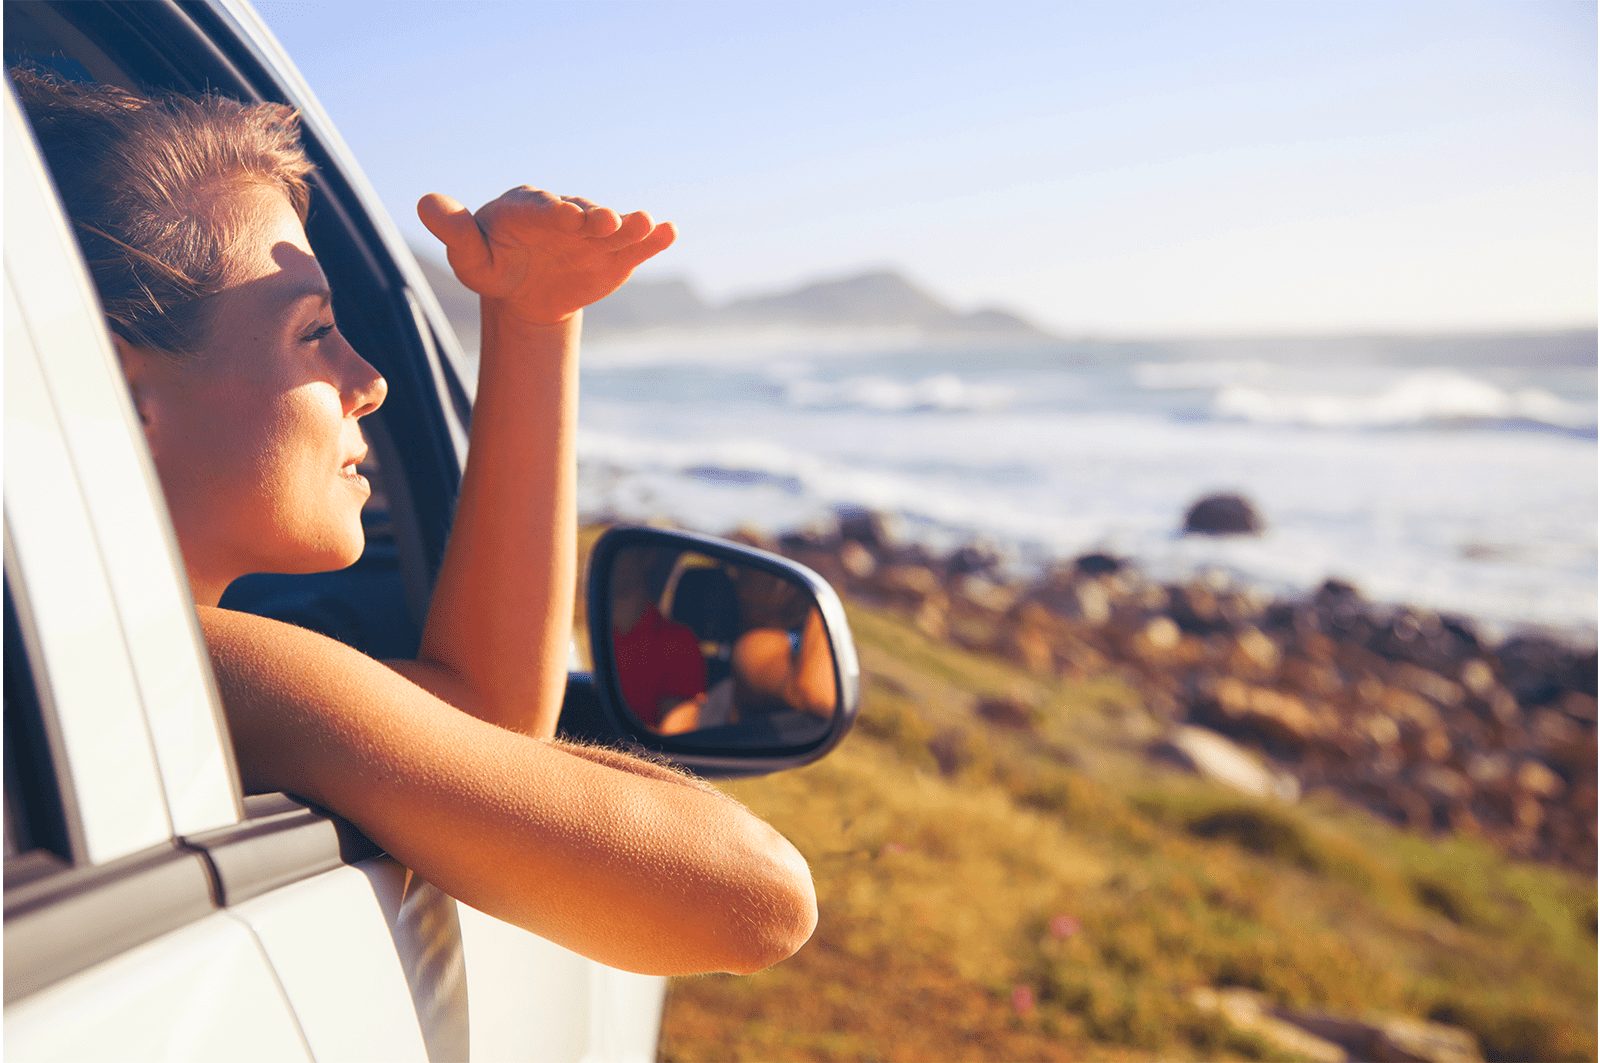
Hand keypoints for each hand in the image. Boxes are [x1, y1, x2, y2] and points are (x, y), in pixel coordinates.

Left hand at [417, 187, 676, 325]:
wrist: (528, 294)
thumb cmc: (494, 268)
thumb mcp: (470, 256)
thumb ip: (455, 230)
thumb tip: (425, 202)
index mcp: (528, 207)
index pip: (541, 207)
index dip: (554, 212)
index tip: (566, 218)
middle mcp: (566, 213)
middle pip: (583, 213)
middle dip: (595, 217)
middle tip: (607, 221)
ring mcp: (594, 233)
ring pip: (614, 227)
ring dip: (631, 225)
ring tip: (648, 224)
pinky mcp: (616, 253)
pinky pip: (635, 246)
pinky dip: (653, 239)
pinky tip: (670, 232)